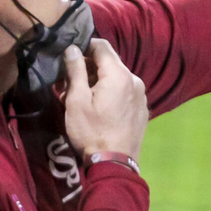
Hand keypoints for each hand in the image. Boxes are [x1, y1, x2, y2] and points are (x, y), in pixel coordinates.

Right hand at [62, 38, 148, 162]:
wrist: (114, 164)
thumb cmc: (91, 131)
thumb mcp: (76, 100)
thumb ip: (75, 70)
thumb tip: (73, 48)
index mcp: (119, 74)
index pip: (102, 46)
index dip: (84, 46)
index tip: (69, 55)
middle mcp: (135, 80)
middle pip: (110, 62)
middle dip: (88, 67)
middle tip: (68, 80)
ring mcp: (141, 96)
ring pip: (116, 78)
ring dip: (98, 81)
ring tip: (80, 96)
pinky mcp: (141, 110)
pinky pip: (124, 92)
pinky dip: (110, 93)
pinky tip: (98, 107)